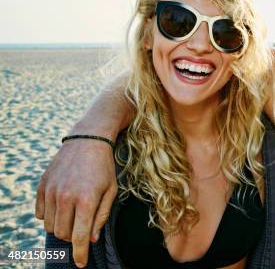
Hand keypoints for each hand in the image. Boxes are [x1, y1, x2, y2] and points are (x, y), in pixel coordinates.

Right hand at [36, 138, 116, 267]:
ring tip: (74, 214)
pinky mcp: (42, 186)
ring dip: (61, 227)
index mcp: (86, 200)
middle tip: (83, 225)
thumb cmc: (104, 168)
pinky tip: (61, 206)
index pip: (80, 237)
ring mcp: (51, 191)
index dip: (80, 254)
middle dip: (73, 237)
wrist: (87, 141)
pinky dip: (50, 216)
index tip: (80, 264)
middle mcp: (66, 197)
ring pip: (50, 226)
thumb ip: (101, 216)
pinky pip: (40, 214)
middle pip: (63, 234)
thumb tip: (91, 239)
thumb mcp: (111, 191)